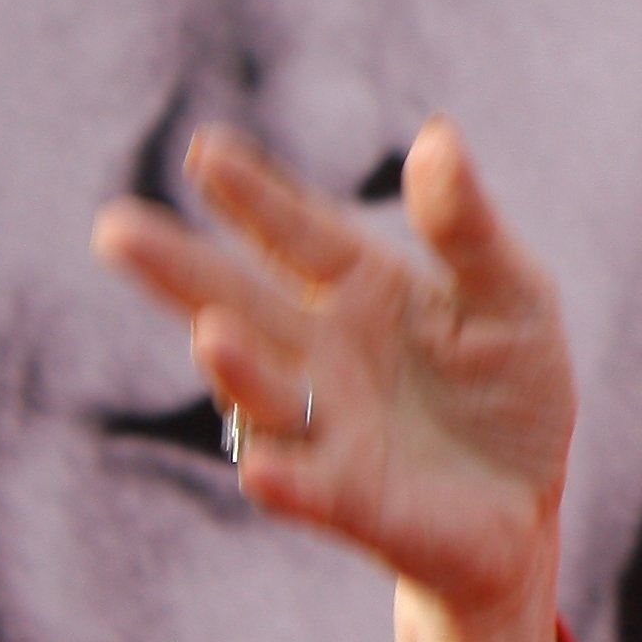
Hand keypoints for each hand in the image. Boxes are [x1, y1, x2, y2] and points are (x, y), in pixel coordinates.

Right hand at [92, 118, 575, 641]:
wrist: (526, 505)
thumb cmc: (510, 389)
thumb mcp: (513, 294)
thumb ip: (468, 227)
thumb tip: (437, 136)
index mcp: (360, 288)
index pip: (298, 232)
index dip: (254, 196)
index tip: (206, 151)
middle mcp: (322, 352)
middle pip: (239, 301)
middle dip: (178, 267)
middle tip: (115, 229)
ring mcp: (326, 427)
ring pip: (262, 393)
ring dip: (234, 367)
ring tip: (210, 334)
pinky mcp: (351, 500)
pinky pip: (308, 488)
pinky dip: (285, 479)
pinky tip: (264, 469)